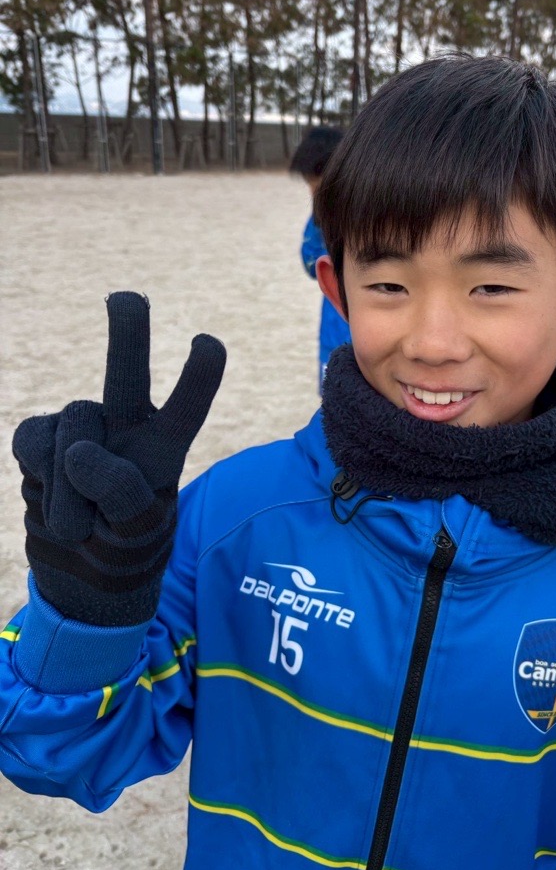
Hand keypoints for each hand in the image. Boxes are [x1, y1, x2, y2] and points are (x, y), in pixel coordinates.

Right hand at [13, 292, 225, 625]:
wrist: (80, 570)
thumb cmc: (126, 547)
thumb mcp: (138, 531)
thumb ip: (119, 492)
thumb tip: (80, 447)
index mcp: (164, 446)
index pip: (184, 409)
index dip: (196, 378)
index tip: (207, 343)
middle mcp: (125, 427)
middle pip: (126, 374)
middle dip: (127, 334)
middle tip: (126, 299)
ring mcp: (81, 430)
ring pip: (71, 433)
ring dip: (69, 491)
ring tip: (81, 526)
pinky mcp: (40, 438)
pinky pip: (32, 445)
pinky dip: (42, 484)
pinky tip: (53, 503)